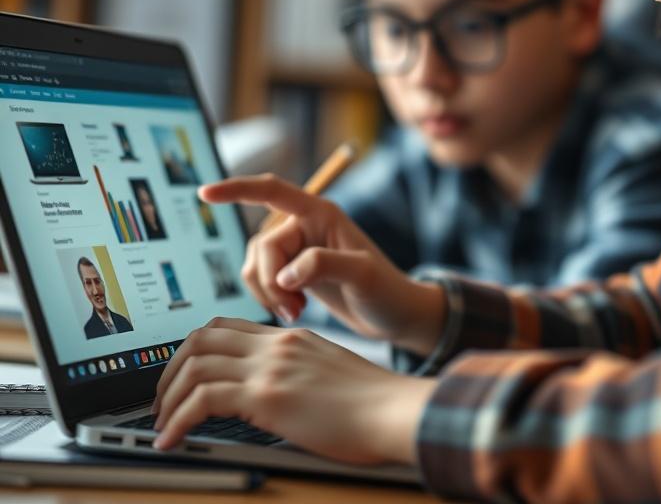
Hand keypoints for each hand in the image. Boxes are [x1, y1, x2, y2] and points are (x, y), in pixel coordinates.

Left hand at [152, 317, 435, 461]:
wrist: (395, 410)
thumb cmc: (375, 404)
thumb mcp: (330, 375)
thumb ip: (299, 374)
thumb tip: (275, 399)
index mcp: (292, 338)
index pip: (226, 327)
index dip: (194, 349)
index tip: (183, 377)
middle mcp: (277, 344)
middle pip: (201, 337)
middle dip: (170, 369)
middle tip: (161, 400)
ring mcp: (270, 366)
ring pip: (194, 364)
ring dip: (166, 397)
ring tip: (160, 424)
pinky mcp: (267, 395)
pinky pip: (201, 400)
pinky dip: (176, 420)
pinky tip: (170, 439)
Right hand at [200, 175, 443, 355]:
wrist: (395, 315)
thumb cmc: (387, 291)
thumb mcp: (363, 276)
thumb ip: (324, 266)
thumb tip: (285, 274)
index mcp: (321, 213)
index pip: (272, 191)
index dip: (237, 190)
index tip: (204, 193)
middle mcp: (305, 226)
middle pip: (260, 246)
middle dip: (268, 280)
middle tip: (294, 310)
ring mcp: (297, 249)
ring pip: (254, 265)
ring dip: (267, 292)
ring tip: (296, 313)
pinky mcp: (292, 272)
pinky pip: (260, 280)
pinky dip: (268, 298)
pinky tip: (293, 312)